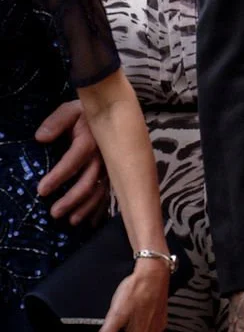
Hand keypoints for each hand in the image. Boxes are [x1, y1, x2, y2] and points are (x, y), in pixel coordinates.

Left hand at [35, 101, 109, 224]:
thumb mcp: (71, 109)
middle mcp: (103, 156)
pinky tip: (91, 221)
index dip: (58, 177)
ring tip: (72, 221)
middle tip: (54, 213)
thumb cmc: (87, 112)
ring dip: (86, 208)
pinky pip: (108, 193)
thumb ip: (56, 122)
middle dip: (71, 200)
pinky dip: (100, 208)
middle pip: (88, 182)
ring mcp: (110, 166)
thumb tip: (41, 137)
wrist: (115, 111)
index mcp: (91, 140)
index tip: (42, 191)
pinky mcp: (114, 172)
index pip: (73, 161)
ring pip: (100, 191)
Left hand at [91, 260, 168, 331]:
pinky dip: (138, 321)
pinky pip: (144, 327)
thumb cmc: (137, 290)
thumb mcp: (115, 314)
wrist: (154, 274)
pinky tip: (136, 309)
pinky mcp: (160, 320)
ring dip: (127, 328)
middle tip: (115, 317)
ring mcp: (156, 329)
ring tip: (126, 311)